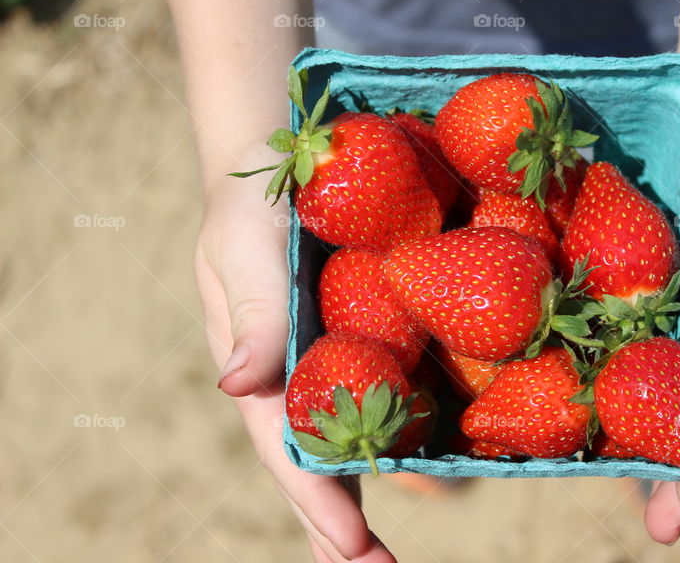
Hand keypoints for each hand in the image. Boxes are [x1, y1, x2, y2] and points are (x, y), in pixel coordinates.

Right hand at [195, 160, 396, 562]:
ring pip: (358, 437)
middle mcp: (303, 376)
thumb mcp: (244, 252)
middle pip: (322, 464)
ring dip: (380, 487)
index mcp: (264, 371)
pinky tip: (439, 449)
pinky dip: (408, 427)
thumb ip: (251, 316)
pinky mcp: (374, 332)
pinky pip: (392, 386)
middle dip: (344, 526)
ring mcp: (339, 359)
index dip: (321, 506)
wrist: (285, 160)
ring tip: (404, 536)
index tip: (356, 553)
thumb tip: (235, 387)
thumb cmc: (255, 208)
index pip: (289, 453)